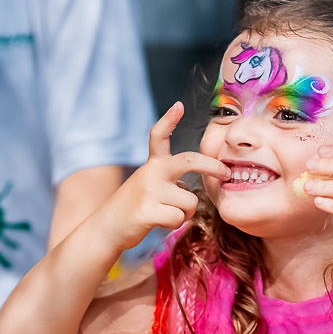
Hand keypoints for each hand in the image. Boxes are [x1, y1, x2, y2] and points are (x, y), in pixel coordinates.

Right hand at [98, 102, 228, 251]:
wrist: (107, 228)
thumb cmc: (135, 207)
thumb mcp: (148, 184)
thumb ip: (169, 179)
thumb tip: (192, 188)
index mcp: (152, 164)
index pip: (158, 136)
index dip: (168, 120)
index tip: (178, 106)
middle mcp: (151, 173)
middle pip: (189, 161)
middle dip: (212, 165)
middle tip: (225, 173)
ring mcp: (149, 191)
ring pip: (190, 201)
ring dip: (185, 213)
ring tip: (166, 214)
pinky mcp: (147, 211)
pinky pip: (179, 218)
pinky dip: (175, 224)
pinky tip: (160, 223)